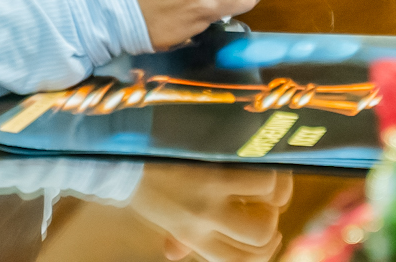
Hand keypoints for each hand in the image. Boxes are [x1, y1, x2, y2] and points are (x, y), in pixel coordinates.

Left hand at [130, 164, 293, 261]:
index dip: (265, 252)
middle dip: (272, 219)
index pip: (241, 261)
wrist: (122, 145)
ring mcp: (212, 187)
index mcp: (193, 234)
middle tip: (267, 203)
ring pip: (271, 198)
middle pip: (262, 235)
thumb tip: (175, 253)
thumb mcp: (161, 213)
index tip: (272, 232)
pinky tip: (261, 156)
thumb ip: (178, 235)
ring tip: (263, 174)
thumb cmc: (147, 178)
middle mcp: (204, 216)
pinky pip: (263, 168)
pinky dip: (270, 163)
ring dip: (274, 186)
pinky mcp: (219, 157)